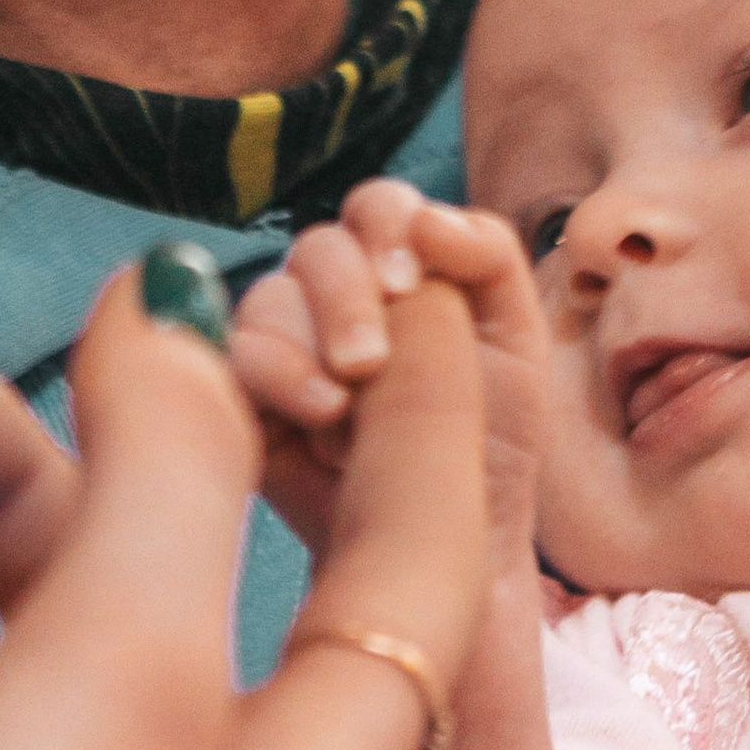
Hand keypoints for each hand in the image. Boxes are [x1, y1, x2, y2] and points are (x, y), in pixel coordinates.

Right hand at [231, 178, 548, 566]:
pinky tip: (314, 415)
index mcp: (401, 266)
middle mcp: (335, 294)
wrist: (455, 538)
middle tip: (368, 361)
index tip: (405, 281)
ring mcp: (286, 342)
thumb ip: (488, 259)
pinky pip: (232, 356)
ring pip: (269, 298)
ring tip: (341, 408)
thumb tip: (430, 218)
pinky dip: (272, 375)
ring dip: (304, 343)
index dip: (387, 228)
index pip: (378, 210)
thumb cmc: (487, 439)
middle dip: (343, 295)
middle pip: (318, 248)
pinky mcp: (245, 395)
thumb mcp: (516, 341)